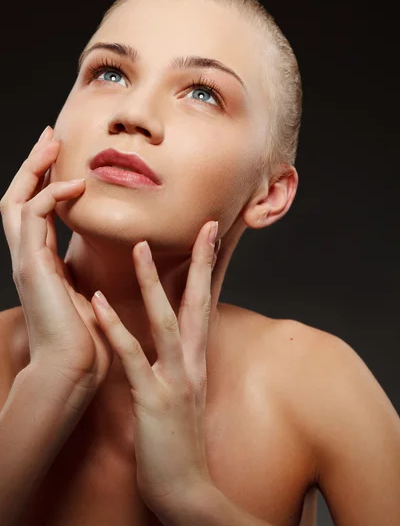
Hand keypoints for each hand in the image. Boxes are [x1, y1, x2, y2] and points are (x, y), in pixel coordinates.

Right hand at [0, 126, 113, 393]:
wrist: (73, 366)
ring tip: (54, 143)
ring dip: (34, 169)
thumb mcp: (85, 289)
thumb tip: (101, 253)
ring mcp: (25, 260)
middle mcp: (28, 256)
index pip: (36, 209)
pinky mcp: (31, 265)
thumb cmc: (85, 334)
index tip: (63, 157)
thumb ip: (83, 267)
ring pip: (17, 200)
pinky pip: (35, 217)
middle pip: (18, 197)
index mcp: (40, 260)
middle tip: (51, 136)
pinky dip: (52, 195)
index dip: (45, 180)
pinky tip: (77, 184)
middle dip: (32, 164)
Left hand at [90, 220, 219, 515]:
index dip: (210, 271)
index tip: (213, 239)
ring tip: (141, 247)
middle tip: (207, 226)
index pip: (205, 306)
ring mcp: (175, 380)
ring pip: (166, 321)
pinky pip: (133, 357)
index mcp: (198, 361)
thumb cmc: (179, 441)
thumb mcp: (185, 395)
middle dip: (203, 262)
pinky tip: (98, 302)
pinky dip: (116, 327)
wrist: (188, 490)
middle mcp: (192, 363)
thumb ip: (181, 364)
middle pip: (198, 303)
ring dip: (153, 283)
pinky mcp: (154, 399)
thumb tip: (173, 341)